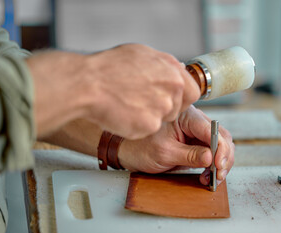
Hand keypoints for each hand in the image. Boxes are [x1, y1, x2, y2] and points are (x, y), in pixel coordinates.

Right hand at [27, 44, 199, 138]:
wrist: (87, 84)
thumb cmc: (107, 67)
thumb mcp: (140, 54)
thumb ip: (162, 65)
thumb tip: (174, 69)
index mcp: (172, 68)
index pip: (192, 90)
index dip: (180, 97)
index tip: (170, 100)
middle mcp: (172, 86)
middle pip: (177, 107)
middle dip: (164, 109)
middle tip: (142, 103)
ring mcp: (163, 106)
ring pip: (163, 120)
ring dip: (150, 117)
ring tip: (129, 106)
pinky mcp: (151, 124)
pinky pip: (149, 130)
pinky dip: (138, 126)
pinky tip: (124, 114)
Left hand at [118, 105, 234, 184]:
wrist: (129, 151)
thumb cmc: (141, 148)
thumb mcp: (164, 153)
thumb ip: (189, 155)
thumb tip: (211, 158)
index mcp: (186, 116)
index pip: (211, 129)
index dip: (219, 147)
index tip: (218, 165)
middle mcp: (194, 121)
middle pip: (221, 136)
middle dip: (224, 157)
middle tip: (219, 175)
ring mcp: (196, 132)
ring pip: (220, 145)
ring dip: (221, 163)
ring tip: (212, 178)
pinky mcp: (195, 143)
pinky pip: (212, 152)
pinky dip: (214, 165)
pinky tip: (207, 176)